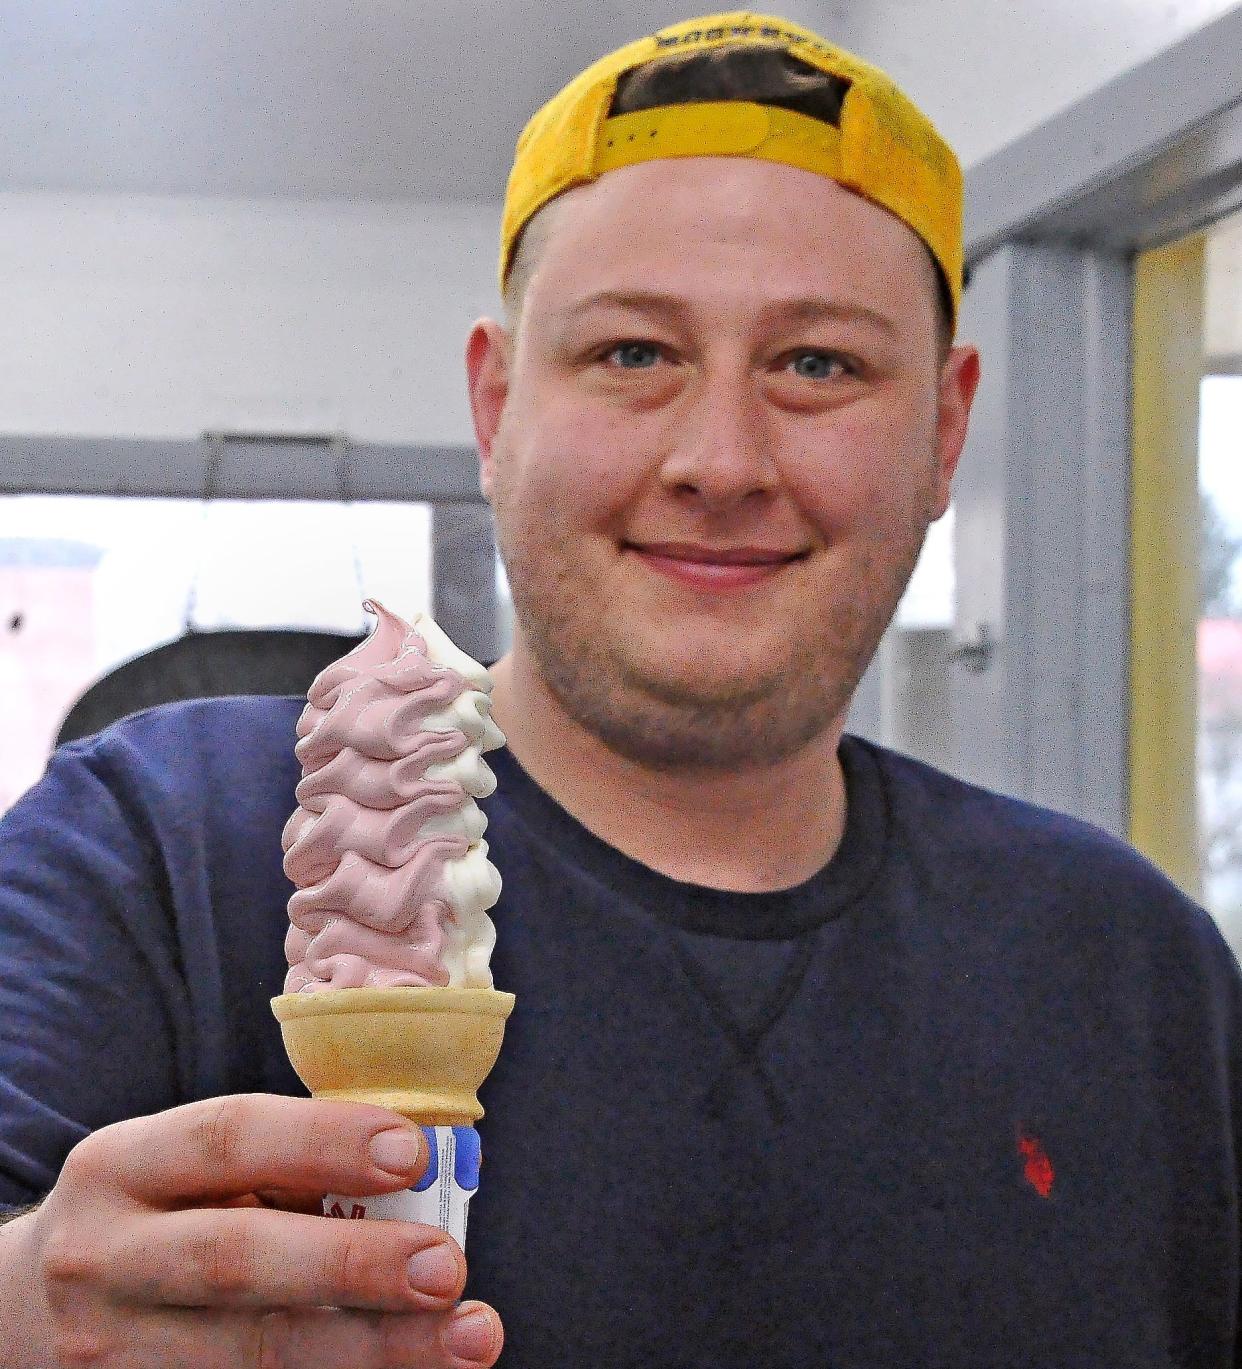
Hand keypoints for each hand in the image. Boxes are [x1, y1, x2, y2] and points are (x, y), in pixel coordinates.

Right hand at [0, 1094, 503, 1367]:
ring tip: (467, 1337)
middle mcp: (105, 1257)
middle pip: (235, 1262)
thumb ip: (279, 1163)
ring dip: (371, 1350)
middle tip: (448, 1265)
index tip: (413, 1151)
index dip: (322, 1141)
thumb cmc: (157, 1215)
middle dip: (352, 1265)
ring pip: (250, 1356)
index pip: (227, 1136)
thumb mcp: (188, 1169)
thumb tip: (416, 1169)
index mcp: (124, 1165)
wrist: (28, 1312)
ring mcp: (112, 1350)